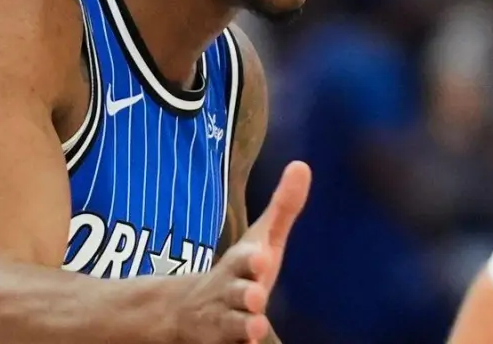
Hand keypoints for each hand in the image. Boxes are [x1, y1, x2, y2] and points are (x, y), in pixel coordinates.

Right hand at [179, 161, 310, 342]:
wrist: (189, 313)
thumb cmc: (240, 272)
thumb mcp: (261, 240)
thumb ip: (283, 207)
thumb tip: (302, 165)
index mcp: (240, 265)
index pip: (243, 259)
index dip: (251, 260)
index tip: (262, 258)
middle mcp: (229, 293)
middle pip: (236, 293)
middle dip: (245, 293)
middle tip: (255, 295)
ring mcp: (223, 322)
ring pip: (231, 326)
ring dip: (243, 326)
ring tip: (256, 326)